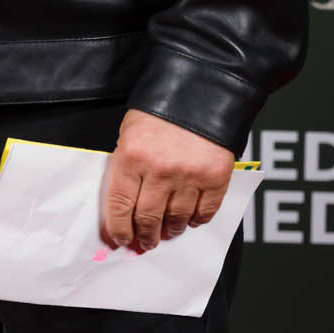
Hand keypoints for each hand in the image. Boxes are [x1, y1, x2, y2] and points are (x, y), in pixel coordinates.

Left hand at [102, 109, 233, 253]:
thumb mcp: (129, 135)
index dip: (118, 229)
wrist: (199, 91)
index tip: (119, 239)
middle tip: (145, 242)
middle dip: (145, 236)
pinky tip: (190, 219)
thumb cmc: (158, 113)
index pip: (119, 206)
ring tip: (167, 232)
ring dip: (170, 231)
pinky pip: (204, 212)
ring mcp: (189, 175)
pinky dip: (196, 220)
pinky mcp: (215, 177)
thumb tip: (124, 209)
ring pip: (177, 219)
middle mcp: (159, 170)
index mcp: (131, 158)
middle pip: (148, 218)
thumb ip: (126, 170)